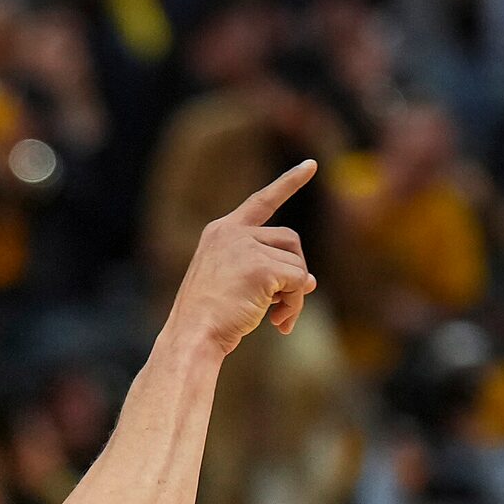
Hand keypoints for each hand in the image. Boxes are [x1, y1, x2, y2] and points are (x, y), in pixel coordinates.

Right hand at [168, 160, 319, 352]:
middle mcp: (232, 232)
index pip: (262, 202)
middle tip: (282, 305)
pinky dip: (295, 304)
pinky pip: (299, 281)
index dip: (288, 183)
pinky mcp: (261, 267)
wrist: (191, 337)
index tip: (311, 165)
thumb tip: (311, 281)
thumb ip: (268, 274)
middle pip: (290, 240)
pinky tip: (277, 322)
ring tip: (278, 318)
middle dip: (294, 271)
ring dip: (295, 293)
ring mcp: (245, 248)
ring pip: (297, 263)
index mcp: (220, 233)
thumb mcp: (234, 286)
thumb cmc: (207, 319)